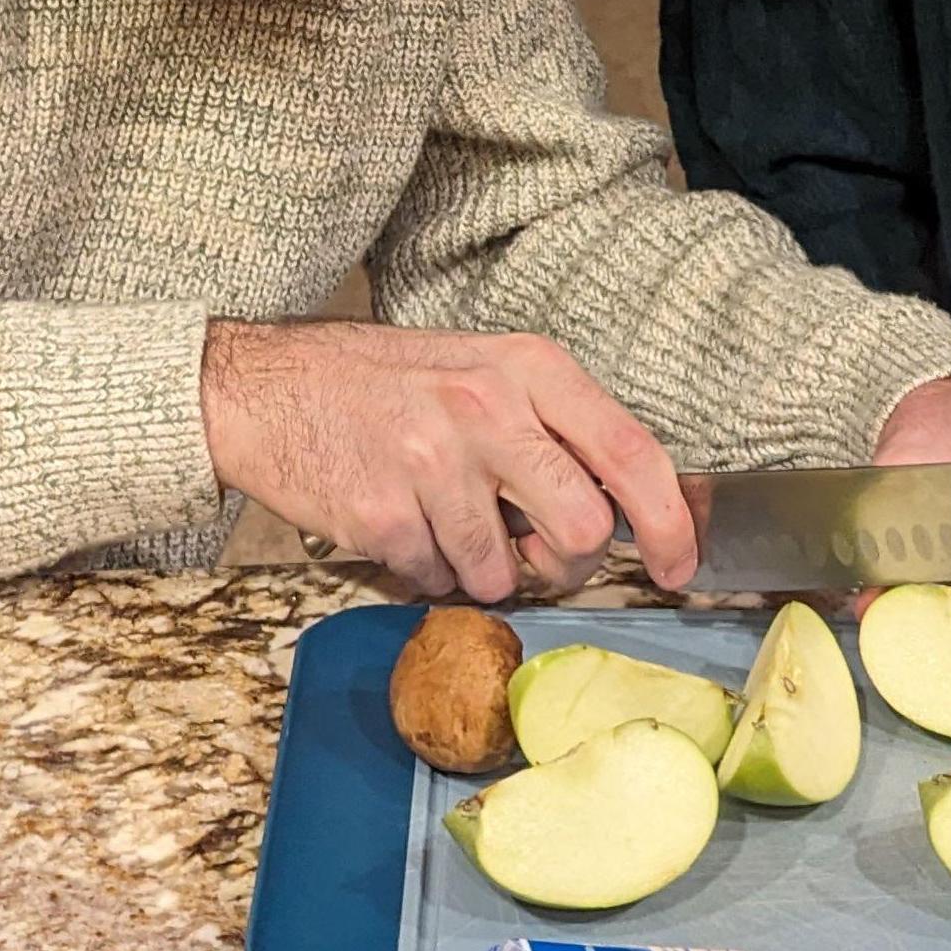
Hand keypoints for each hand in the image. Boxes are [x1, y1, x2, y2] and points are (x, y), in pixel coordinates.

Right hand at [199, 320, 698, 602]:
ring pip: (505, 572)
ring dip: (480, 566)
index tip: (683, 568)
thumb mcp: (482, 370)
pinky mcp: (384, 515)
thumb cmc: (385, 382)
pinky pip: (437, 582)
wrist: (267, 387)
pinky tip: (399, 519)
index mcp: (526, 368)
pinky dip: (424, 569)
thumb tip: (626, 508)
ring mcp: (433, 463)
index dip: (669, 522)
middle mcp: (488, 408)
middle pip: (583, 531)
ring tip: (439, 514)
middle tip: (531, 546)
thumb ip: (552, 428)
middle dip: (567, 561)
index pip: (629, 450)